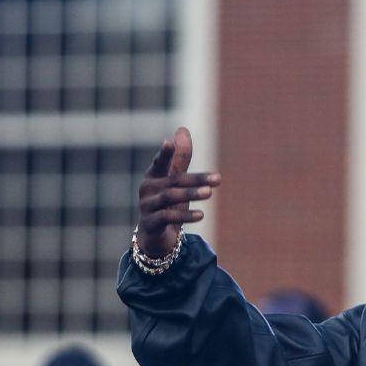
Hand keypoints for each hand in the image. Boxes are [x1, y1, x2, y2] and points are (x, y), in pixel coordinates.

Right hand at [136, 126, 220, 257]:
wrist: (154, 236)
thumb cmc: (166, 203)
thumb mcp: (174, 181)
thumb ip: (180, 158)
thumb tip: (182, 129)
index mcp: (154, 176)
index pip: (160, 162)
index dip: (165, 153)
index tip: (169, 142)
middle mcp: (148, 189)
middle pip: (174, 181)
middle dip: (196, 179)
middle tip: (218, 179)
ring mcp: (147, 206)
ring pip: (170, 197)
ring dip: (191, 194)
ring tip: (210, 193)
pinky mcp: (150, 223)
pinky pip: (168, 217)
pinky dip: (186, 216)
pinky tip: (202, 214)